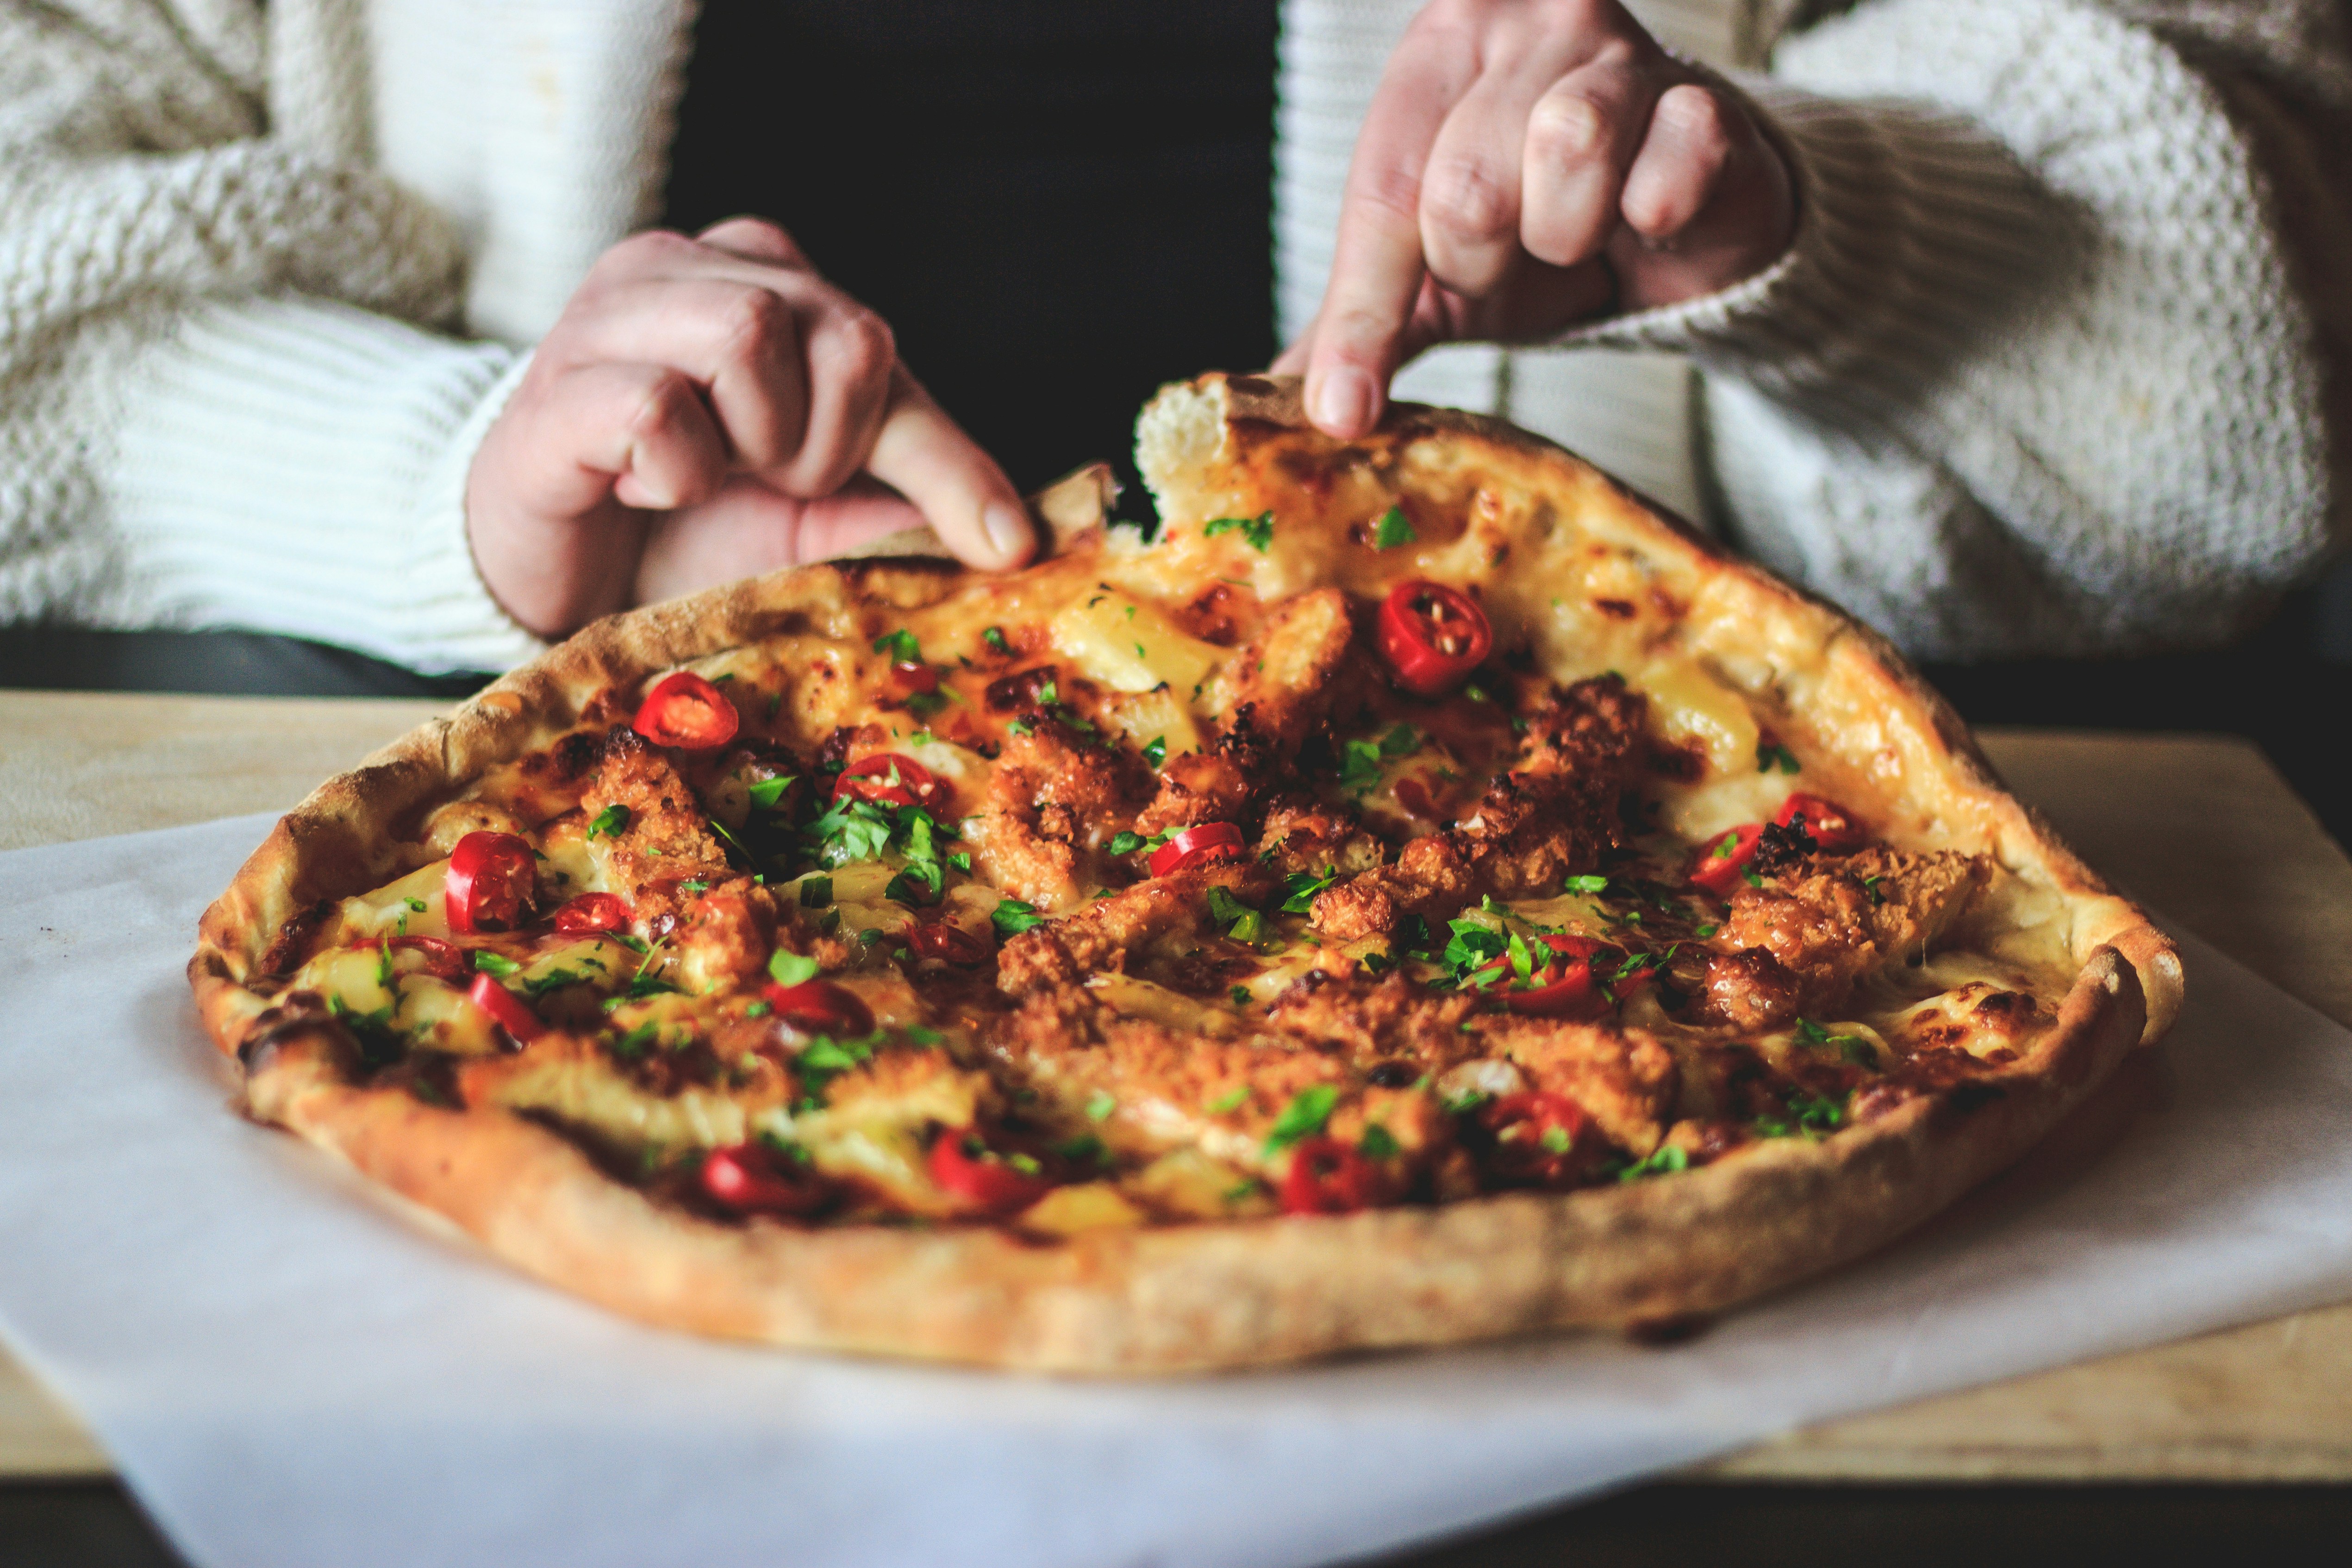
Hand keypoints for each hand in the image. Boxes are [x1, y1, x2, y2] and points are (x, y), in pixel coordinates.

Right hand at [466, 218, 1031, 638]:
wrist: (546, 570)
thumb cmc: (681, 523)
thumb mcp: (812, 515)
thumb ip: (899, 502)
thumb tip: (1012, 535)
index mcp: (759, 277)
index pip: (882, 347)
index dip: (949, 456)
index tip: (1007, 543)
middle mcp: (682, 268)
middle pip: (835, 325)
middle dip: (829, 441)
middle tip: (768, 480)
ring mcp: (607, 316)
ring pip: (745, 335)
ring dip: (751, 445)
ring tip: (704, 477)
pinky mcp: (551, 389)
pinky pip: (656, 408)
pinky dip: (673, 472)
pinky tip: (641, 486)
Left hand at [1275, 0, 1794, 437]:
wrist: (1675, 222)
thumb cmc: (1538, 223)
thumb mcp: (1432, 271)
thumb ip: (1358, 318)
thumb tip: (1278, 396)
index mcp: (1437, 47)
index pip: (1382, 193)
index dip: (1362, 315)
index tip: (1344, 411)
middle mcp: (1527, 21)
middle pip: (1467, 184)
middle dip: (1483, 259)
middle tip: (1516, 252)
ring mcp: (1622, 52)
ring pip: (1567, 154)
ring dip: (1565, 235)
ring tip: (1578, 230)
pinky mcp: (1707, 104)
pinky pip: (1666, 176)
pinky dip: (1653, 220)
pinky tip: (1651, 218)